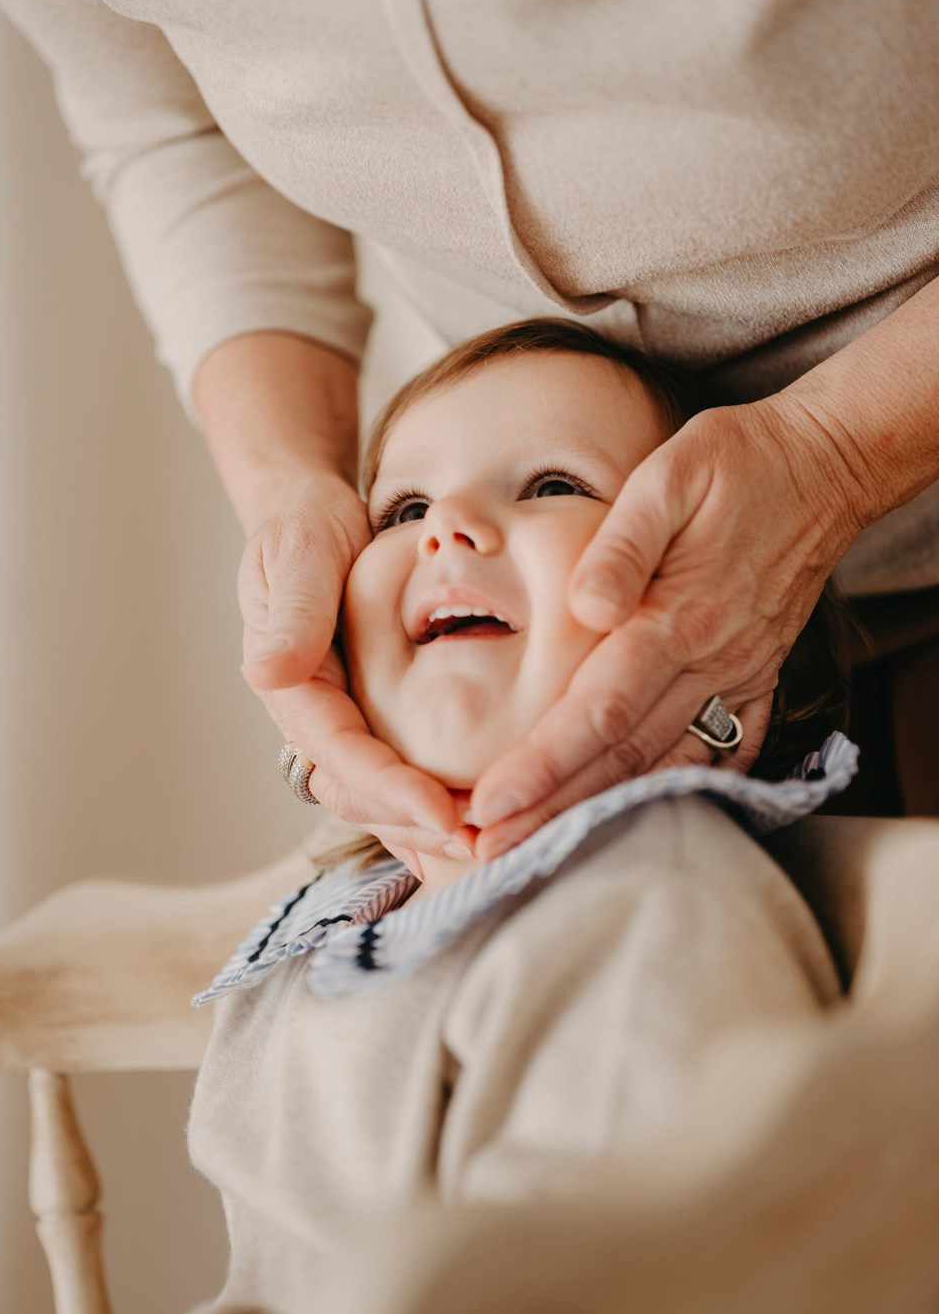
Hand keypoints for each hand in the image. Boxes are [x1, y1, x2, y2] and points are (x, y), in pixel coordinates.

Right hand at [238, 470, 463, 858]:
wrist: (312, 515)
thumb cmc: (305, 526)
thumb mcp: (298, 552)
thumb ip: (292, 611)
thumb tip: (265, 674)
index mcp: (290, 684)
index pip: (340, 752)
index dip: (390, 789)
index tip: (445, 815)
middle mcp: (312, 715)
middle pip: (360, 794)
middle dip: (418, 825)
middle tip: (486, 845)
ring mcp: (340, 721)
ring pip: (378, 798)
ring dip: (428, 828)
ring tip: (491, 844)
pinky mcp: (369, 718)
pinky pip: (395, 777)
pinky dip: (428, 809)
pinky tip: (471, 833)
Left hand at [470, 396, 861, 858]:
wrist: (823, 466)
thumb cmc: (734, 462)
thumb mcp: (669, 474)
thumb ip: (622, 543)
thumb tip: (580, 608)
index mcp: (679, 616)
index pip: (600, 709)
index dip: (543, 763)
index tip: (490, 803)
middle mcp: (713, 659)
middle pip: (624, 754)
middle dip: (553, 808)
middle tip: (490, 851)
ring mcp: (742, 674)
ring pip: (666, 764)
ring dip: (601, 810)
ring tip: (539, 846)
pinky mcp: (758, 675)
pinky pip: (721, 750)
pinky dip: (677, 788)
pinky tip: (636, 815)